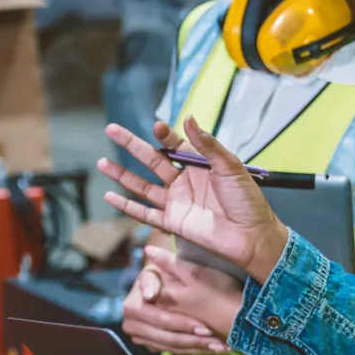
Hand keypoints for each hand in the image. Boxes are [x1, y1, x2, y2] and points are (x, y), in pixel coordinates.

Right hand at [99, 116, 289, 282]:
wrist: (252, 236)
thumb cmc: (248, 201)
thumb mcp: (231, 166)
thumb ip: (207, 145)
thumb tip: (188, 118)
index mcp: (200, 165)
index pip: (174, 145)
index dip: (164, 135)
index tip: (156, 126)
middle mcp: (185, 182)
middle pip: (152, 160)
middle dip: (131, 145)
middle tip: (111, 129)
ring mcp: (176, 202)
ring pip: (142, 185)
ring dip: (122, 174)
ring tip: (102, 162)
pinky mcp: (172, 222)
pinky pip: (145, 212)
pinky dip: (126, 205)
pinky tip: (110, 196)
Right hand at [121, 252, 240, 354]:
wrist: (183, 288)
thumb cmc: (183, 275)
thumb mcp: (180, 269)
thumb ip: (166, 265)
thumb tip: (149, 262)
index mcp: (133, 301)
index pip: (158, 317)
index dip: (181, 322)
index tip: (205, 326)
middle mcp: (131, 321)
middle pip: (164, 335)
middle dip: (191, 336)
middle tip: (216, 336)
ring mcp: (140, 335)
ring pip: (171, 345)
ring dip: (197, 345)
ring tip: (220, 345)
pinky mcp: (152, 344)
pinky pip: (174, 351)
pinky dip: (195, 350)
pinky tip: (214, 348)